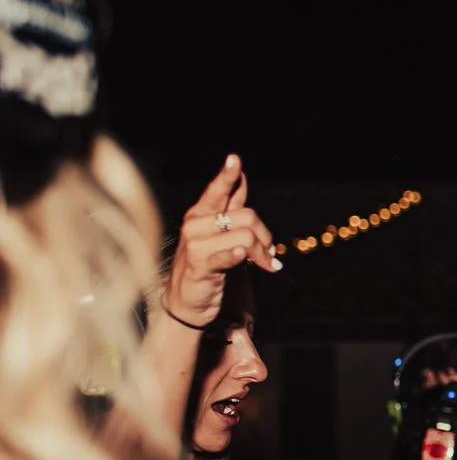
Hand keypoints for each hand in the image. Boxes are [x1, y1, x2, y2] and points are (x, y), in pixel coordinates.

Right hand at [161, 154, 278, 327]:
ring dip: (262, 253)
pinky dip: (240, 256)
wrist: (186, 300)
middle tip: (268, 253)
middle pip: (247, 216)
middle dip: (265, 236)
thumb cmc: (206, 263)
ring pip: (246, 236)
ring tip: (265, 264)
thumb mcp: (218, 233)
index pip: (216, 191)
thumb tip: (241, 179)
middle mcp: (196, 225)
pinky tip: (243, 258)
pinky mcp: (201, 266)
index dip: (227, 176)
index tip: (234, 159)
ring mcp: (196, 245)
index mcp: (200, 214)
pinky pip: (229, 254)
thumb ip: (229, 208)